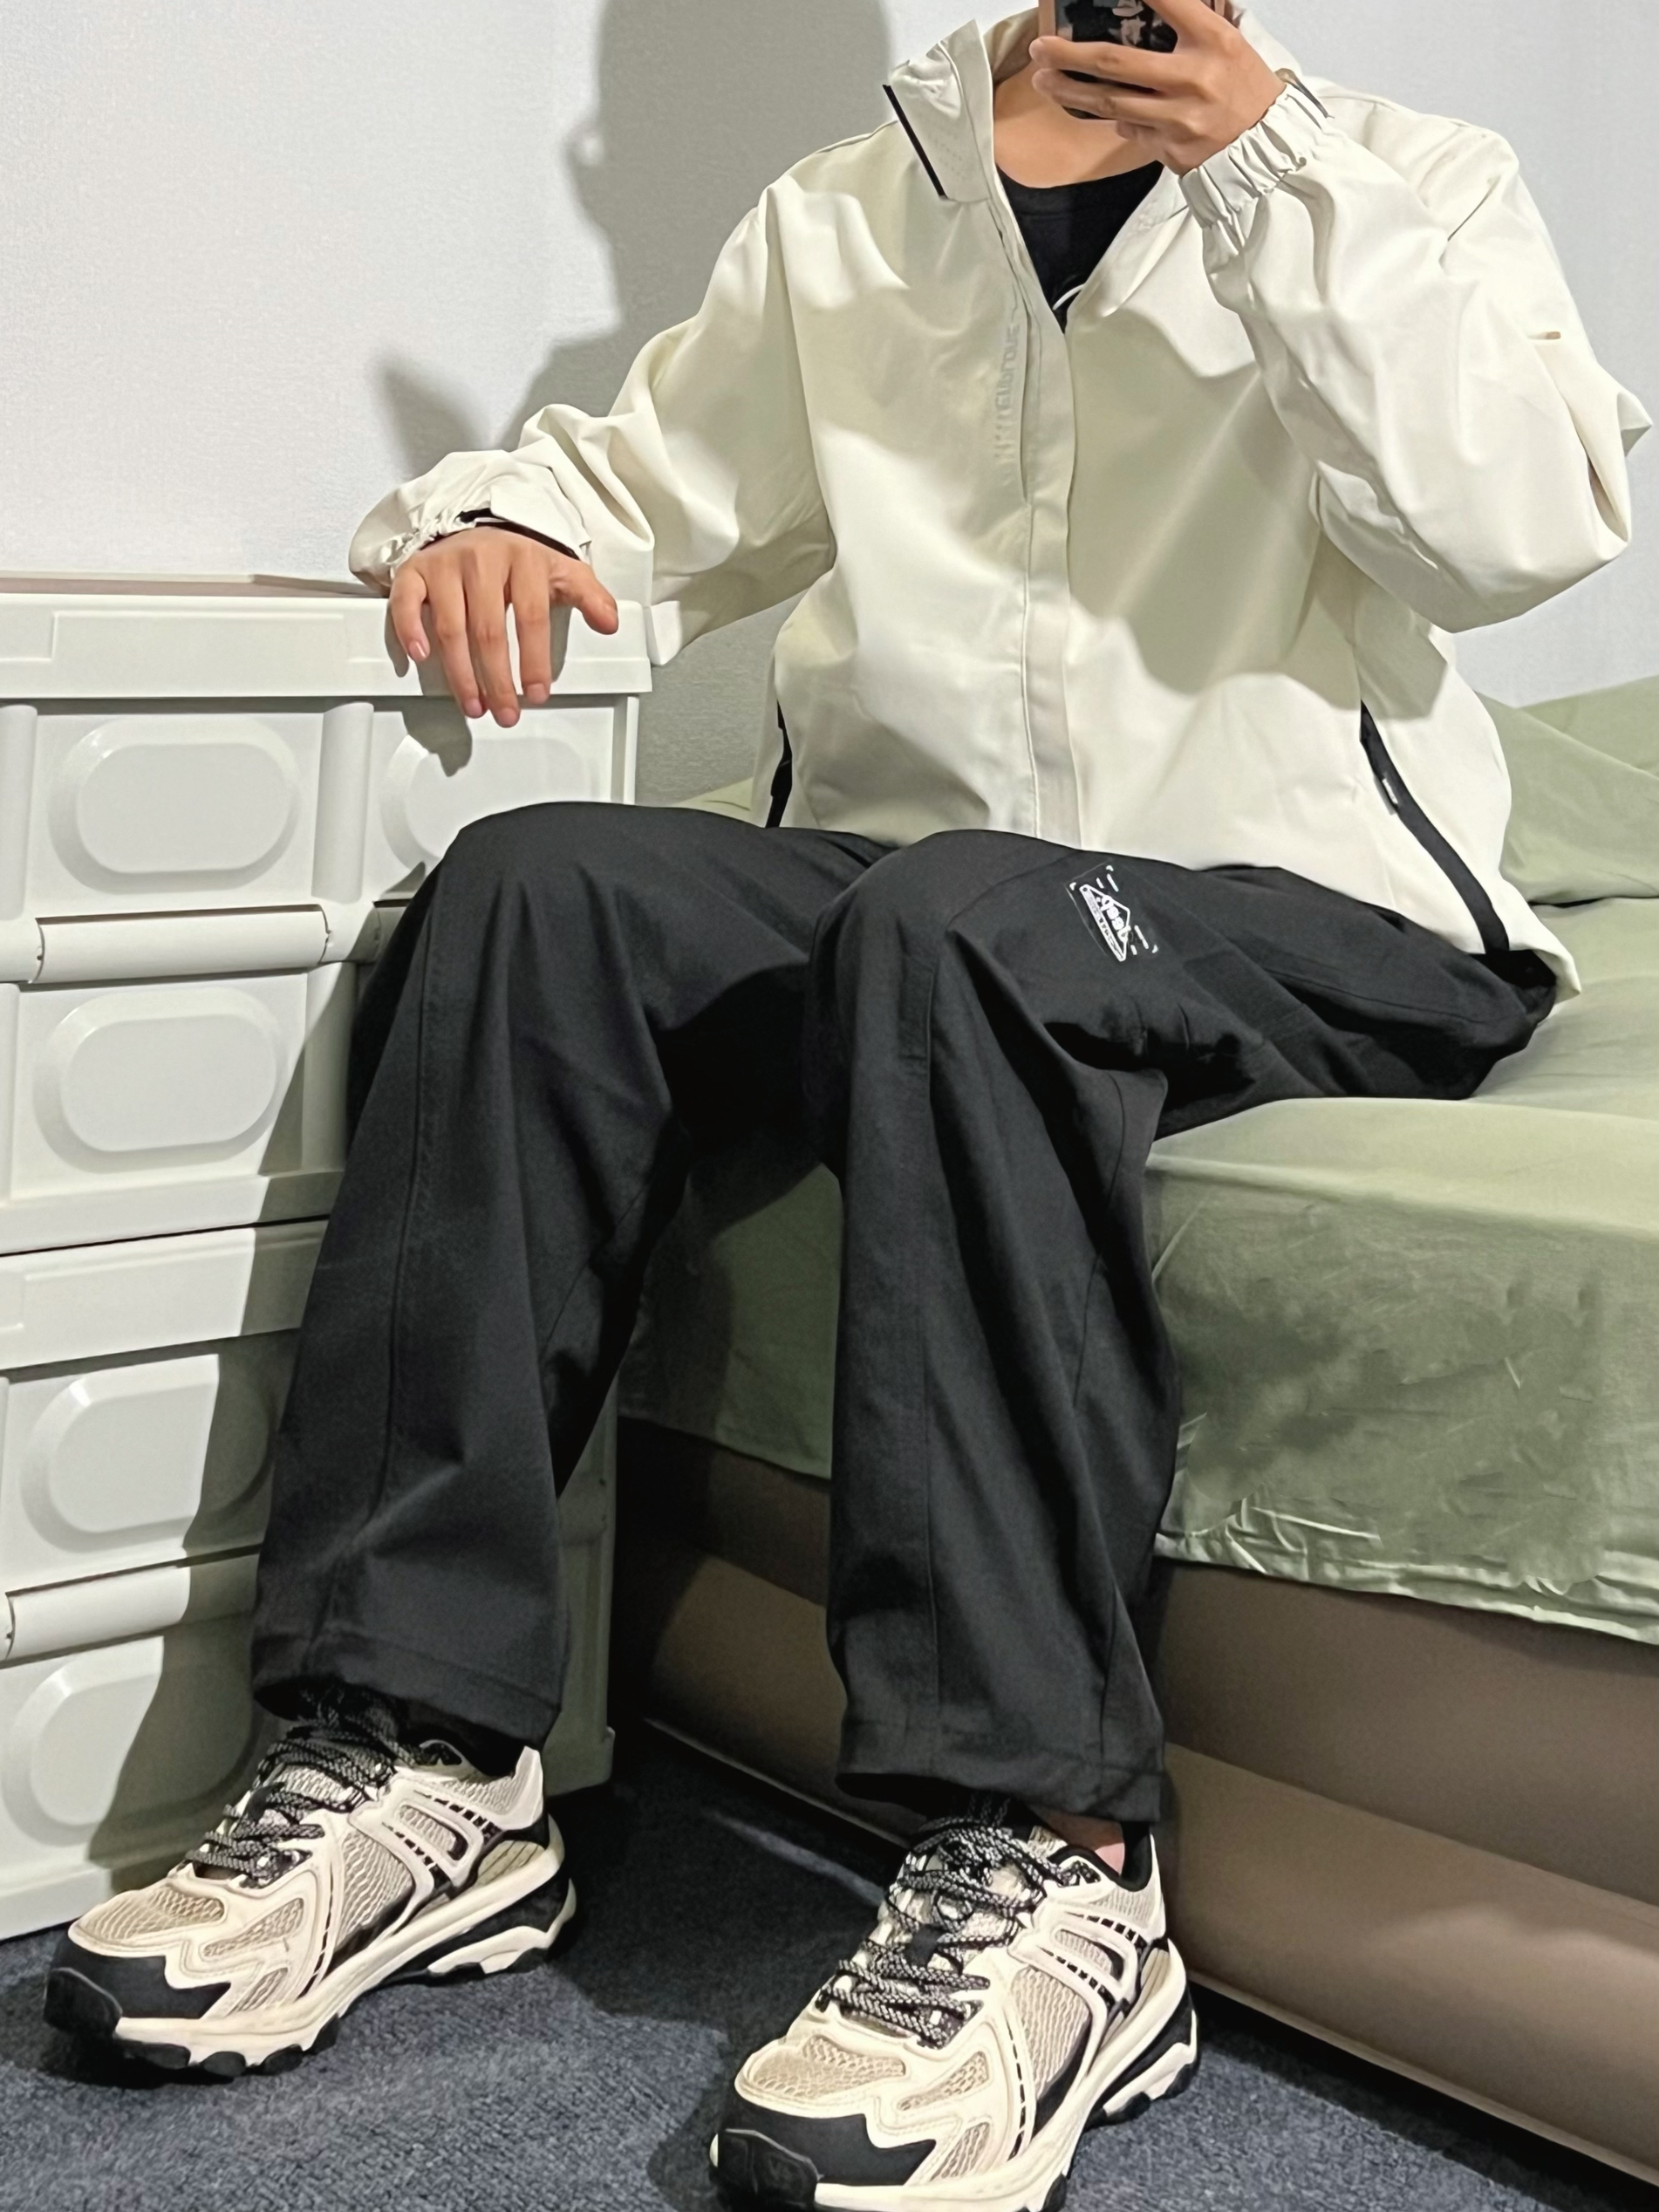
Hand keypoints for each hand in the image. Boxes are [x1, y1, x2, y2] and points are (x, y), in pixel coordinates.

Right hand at [388, 527, 618, 726]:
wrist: (476, 526)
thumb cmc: (518, 560)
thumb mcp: (561, 572)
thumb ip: (589, 597)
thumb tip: (610, 622)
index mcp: (523, 560)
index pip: (531, 617)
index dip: (534, 660)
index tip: (537, 693)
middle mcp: (482, 559)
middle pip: (489, 630)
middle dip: (498, 680)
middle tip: (505, 712)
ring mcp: (446, 564)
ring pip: (451, 626)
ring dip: (461, 674)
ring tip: (474, 704)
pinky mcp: (416, 570)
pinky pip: (407, 602)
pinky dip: (410, 630)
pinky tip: (422, 657)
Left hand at [1029, 0, 1283, 175]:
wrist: (1266, 144)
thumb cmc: (1245, 89)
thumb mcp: (1228, 42)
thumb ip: (1190, 24)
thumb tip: (1148, 6)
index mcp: (1213, 40)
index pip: (1168, 1)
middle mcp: (1193, 77)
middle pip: (1115, 62)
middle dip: (1070, 54)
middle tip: (1043, 47)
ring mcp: (1178, 117)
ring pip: (1110, 103)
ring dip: (1071, 91)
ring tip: (1045, 79)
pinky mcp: (1170, 148)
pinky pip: (1129, 129)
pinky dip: (1114, 118)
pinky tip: (1098, 109)